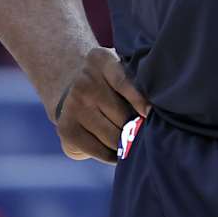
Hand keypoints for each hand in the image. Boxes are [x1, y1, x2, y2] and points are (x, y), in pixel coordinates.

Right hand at [53, 47, 149, 162]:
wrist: (69, 87)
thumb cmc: (108, 82)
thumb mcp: (119, 68)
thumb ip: (135, 81)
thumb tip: (151, 112)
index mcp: (100, 60)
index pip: (123, 82)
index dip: (139, 100)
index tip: (149, 114)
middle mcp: (84, 82)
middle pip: (122, 116)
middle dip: (136, 127)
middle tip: (145, 132)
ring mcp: (73, 106)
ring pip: (113, 137)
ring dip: (127, 144)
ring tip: (133, 142)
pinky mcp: (66, 129)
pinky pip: (99, 150)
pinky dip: (113, 156)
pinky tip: (118, 151)